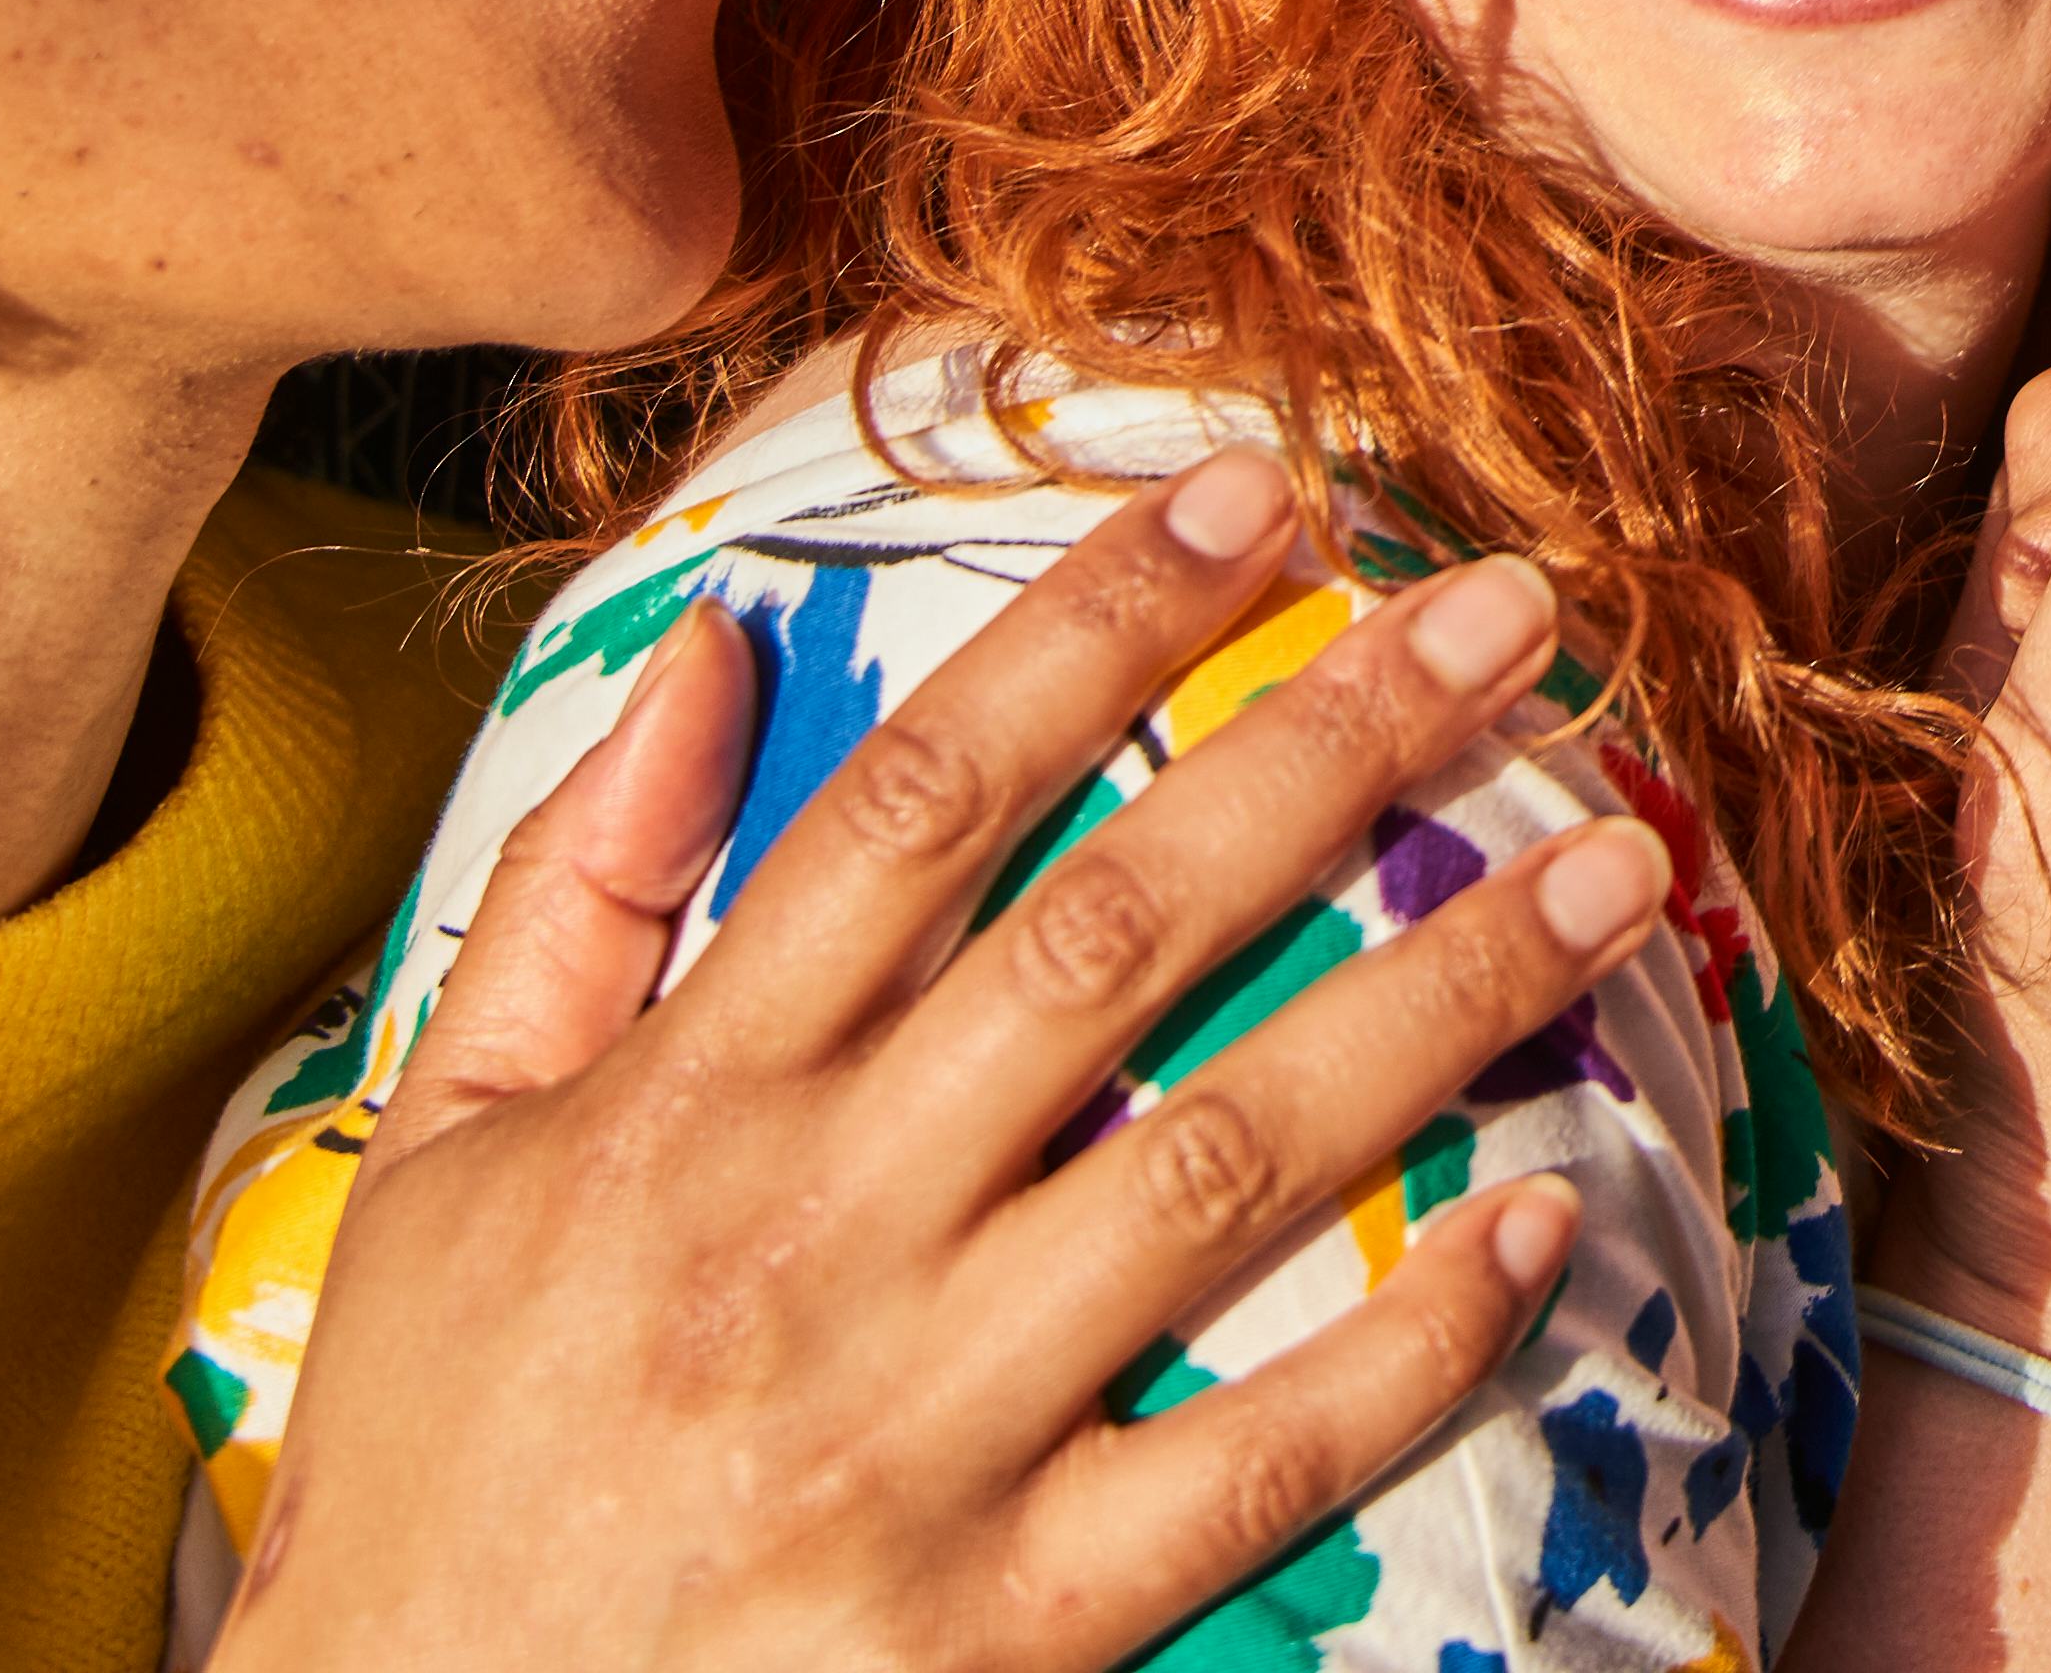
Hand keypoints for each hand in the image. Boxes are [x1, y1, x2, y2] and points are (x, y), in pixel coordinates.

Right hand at [206, 454, 1675, 1672]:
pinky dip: (1411, 1348)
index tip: (1259, 491)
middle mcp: (813, 1235)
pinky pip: (1251, 1465)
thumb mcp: (439, 1152)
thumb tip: (715, 644)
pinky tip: (1548, 1222)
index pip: (919, 799)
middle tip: (1520, 614)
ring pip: (1225, 1161)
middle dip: (1331, 749)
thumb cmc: (430, 1459)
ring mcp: (918, 1431)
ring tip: (1620, 868)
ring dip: (1445, 1000)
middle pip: (1112, 935)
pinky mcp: (1004, 1622)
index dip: (1094, 626)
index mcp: (685, 1104)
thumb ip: (571, 893)